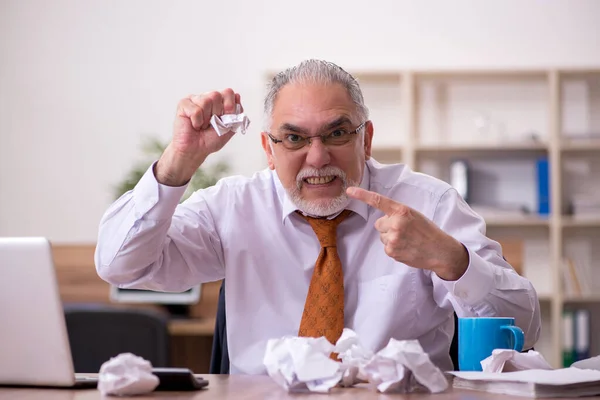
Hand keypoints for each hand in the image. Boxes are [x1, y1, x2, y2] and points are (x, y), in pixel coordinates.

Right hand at [156, 89, 242, 185]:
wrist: (196, 150)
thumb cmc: (210, 140)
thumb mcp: (229, 128)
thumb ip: (236, 113)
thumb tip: (237, 96)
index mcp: (219, 102)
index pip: (228, 92)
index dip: (229, 105)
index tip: (226, 117)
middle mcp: (207, 97)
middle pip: (216, 95)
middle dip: (216, 114)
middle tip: (210, 124)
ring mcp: (195, 99)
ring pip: (206, 101)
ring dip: (206, 119)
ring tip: (202, 125)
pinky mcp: (184, 104)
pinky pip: (196, 110)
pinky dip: (197, 122)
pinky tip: (194, 125)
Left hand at [346, 187, 468, 280]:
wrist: (440, 250)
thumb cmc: (427, 231)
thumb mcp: (414, 215)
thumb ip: (397, 214)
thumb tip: (381, 220)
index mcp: (402, 210)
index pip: (378, 200)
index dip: (362, 195)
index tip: (349, 190)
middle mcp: (396, 223)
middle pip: (379, 223)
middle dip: (388, 226)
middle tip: (405, 231)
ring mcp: (393, 238)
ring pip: (382, 235)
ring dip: (391, 237)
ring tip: (408, 240)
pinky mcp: (392, 251)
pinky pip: (385, 246)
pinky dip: (394, 248)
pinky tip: (406, 248)